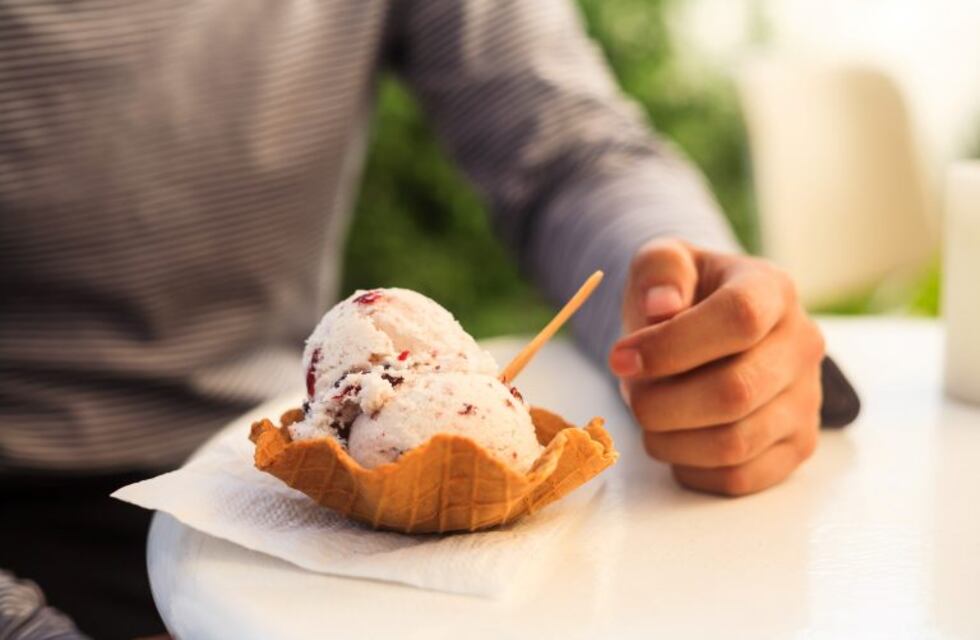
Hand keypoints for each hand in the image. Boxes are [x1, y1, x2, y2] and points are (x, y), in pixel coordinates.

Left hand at [609, 239, 824, 495]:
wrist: (710, 329)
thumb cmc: (681, 295)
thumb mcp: (663, 263)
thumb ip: (659, 271)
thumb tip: (661, 307)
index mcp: (773, 289)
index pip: (739, 319)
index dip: (672, 346)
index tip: (620, 358)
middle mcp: (802, 344)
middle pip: (735, 392)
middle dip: (661, 402)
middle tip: (630, 394)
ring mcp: (806, 400)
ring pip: (734, 444)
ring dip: (669, 439)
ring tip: (648, 415)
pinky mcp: (796, 445)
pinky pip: (739, 477)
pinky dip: (690, 468)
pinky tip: (673, 439)